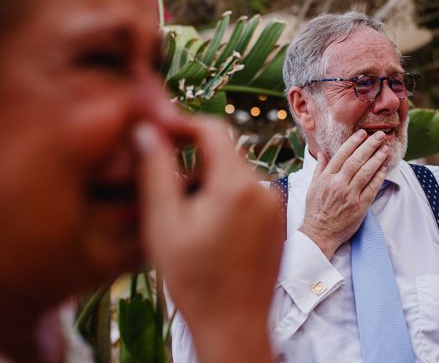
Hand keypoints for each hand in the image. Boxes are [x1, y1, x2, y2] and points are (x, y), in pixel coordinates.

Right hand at [134, 117, 281, 362]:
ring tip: (185, 220)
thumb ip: (155, 172)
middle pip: (224, 153)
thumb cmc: (195, 281)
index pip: (213, 129)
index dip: (183, 125)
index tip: (159, 134)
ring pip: (234, 175)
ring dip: (207, 184)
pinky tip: (207, 230)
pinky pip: (248, 194)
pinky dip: (225, 199)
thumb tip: (147, 131)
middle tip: (164, 189)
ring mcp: (275, 205)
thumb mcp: (164, 224)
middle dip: (192, 162)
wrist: (235, 327)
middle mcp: (264, 188)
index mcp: (237, 184)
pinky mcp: (277, 221)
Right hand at [300, 129, 388, 258]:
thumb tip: (322, 153)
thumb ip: (319, 168)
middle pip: (356, 160)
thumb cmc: (315, 210)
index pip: (342, 155)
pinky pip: (372, 188)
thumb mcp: (312, 187)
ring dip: (377, 158)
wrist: (319, 234)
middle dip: (369, 145)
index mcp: (326, 178)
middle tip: (380, 135)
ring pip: (366, 172)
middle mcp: (338, 184)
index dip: (354, 142)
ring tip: (385, 148)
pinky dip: (378, 177)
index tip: (363, 133)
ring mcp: (350, 196)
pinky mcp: (360, 207)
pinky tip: (384, 168)